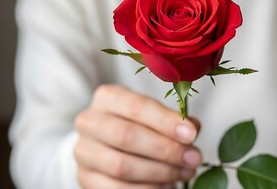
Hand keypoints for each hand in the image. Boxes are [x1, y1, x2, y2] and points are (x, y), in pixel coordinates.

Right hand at [74, 84, 201, 188]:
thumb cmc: (136, 124)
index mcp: (108, 97)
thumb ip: (173, 120)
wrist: (104, 144)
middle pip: (127, 136)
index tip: (191, 135)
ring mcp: (83, 151)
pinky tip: (165, 186)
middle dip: (166, 150)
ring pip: (121, 166)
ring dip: (159, 172)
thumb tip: (192, 129)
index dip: (166, 122)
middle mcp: (90, 121)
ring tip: (183, 173)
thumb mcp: (153, 114)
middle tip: (193, 158)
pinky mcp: (85, 177)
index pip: (137, 106)